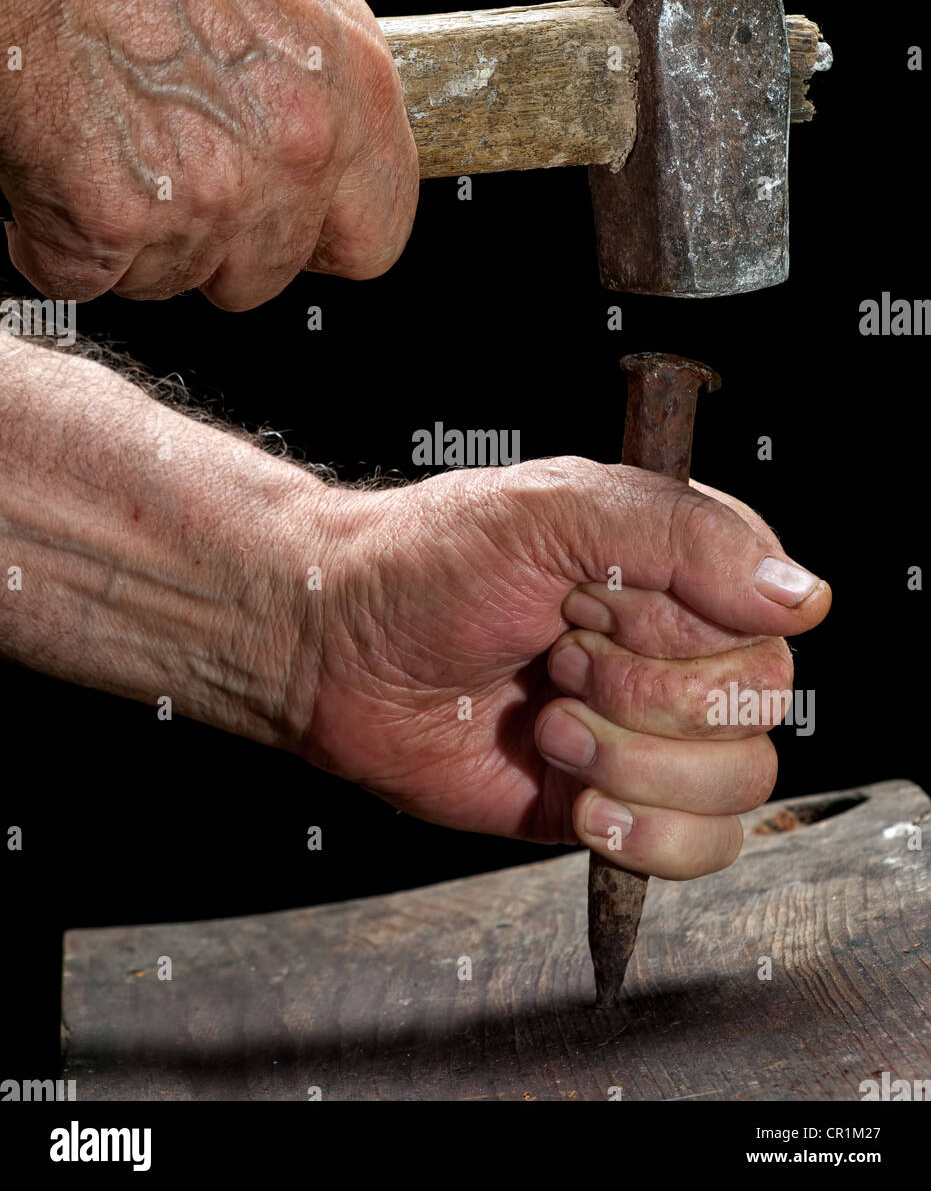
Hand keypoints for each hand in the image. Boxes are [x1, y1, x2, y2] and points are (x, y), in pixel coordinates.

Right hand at [0, 0, 417, 307]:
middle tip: (165, 164)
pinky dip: (56, 239)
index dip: (318, 241)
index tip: (290, 231)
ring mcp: (207, 193)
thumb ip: (323, 97)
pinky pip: (87, 278)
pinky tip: (58, 166)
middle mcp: (294, 153)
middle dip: (212, 240)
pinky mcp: (112, 218)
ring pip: (173, 281)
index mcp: (353, 96)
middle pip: (263, 274)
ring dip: (134, 238)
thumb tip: (334, 155)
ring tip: (108, 140)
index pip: (372, 240)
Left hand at [287, 459, 830, 879]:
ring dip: (631, 762)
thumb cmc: (428, 564)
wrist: (335, 651)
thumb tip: (801, 597)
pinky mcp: (622, 802)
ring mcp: (656, 732)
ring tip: (549, 724)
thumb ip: (681, 533)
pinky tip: (579, 798)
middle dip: (640, 694)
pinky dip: (647, 836)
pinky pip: (706, 847)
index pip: (768, 621)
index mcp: (683, 566)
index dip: (677, 630)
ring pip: (740, 783)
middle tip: (556, 658)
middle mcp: (683, 648)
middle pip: (758, 707)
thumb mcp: (551, 508)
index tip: (588, 603)